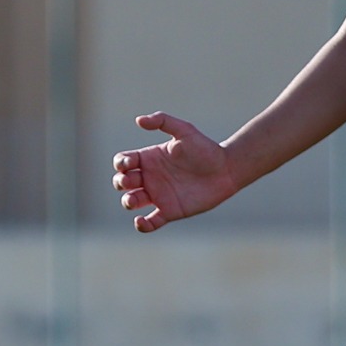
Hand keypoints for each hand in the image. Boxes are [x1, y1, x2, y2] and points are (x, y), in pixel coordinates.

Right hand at [113, 113, 240, 233]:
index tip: (129, 163)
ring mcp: (159, 195)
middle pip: (123, 182)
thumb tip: (138, 120)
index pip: (123, 162)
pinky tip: (140, 221)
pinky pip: (150, 222)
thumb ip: (162, 121)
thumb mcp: (184, 130)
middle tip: (130, 181)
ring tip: (133, 200)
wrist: (225, 169)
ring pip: (132, 202)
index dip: (120, 163)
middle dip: (120, 182)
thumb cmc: (205, 148)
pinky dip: (142, 225)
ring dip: (127, 202)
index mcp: (149, 158)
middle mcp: (150, 177)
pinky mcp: (169, 211)